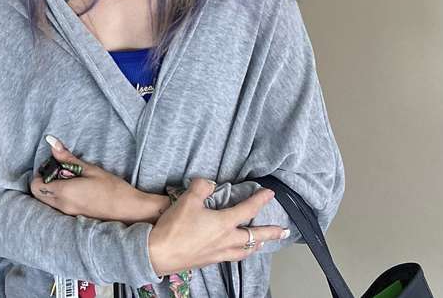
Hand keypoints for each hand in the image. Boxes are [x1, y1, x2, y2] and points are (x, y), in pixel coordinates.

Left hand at [28, 136, 166, 222]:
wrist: (130, 210)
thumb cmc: (112, 188)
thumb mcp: (90, 169)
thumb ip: (68, 158)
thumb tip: (51, 143)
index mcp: (64, 192)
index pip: (36, 186)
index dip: (39, 174)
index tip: (51, 166)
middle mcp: (63, 206)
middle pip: (39, 196)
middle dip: (43, 182)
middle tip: (59, 171)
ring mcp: (69, 214)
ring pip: (48, 202)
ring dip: (52, 190)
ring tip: (70, 179)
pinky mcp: (76, 218)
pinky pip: (59, 208)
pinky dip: (60, 198)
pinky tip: (77, 190)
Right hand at [147, 178, 289, 276]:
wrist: (159, 253)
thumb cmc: (174, 228)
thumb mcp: (187, 200)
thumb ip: (200, 187)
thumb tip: (208, 182)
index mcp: (223, 224)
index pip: (247, 210)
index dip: (260, 200)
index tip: (270, 194)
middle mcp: (226, 240)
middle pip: (254, 236)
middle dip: (270, 232)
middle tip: (283, 231)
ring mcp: (219, 253)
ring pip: (244, 251)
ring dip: (255, 245)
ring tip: (261, 244)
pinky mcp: (209, 261)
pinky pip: (231, 257)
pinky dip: (239, 253)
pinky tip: (234, 251)